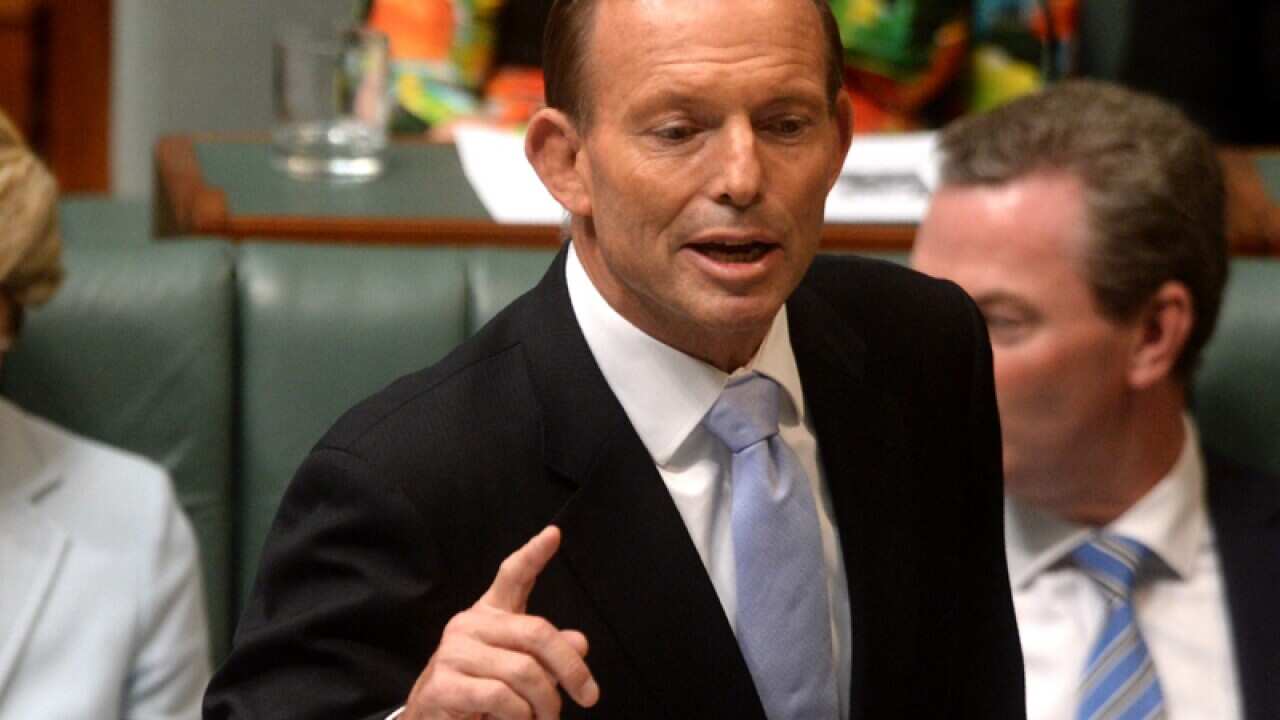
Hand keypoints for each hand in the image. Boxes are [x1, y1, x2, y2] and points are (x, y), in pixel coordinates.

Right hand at [403, 526, 599, 718]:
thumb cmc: (480, 694)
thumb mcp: (519, 670)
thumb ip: (548, 654)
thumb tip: (580, 642)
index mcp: (489, 615)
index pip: (512, 576)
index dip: (533, 554)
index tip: (554, 534)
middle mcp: (469, 625)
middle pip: (536, 632)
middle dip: (571, 668)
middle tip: (589, 696)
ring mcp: (453, 653)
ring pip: (524, 671)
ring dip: (545, 704)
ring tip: (545, 718)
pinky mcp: (443, 685)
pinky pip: (501, 697)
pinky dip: (521, 717)